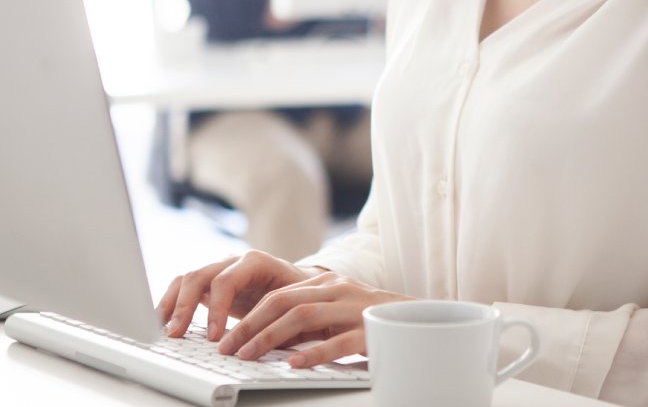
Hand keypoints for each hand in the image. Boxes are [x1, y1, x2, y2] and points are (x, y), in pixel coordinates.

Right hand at [156, 250, 320, 339]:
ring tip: (162, 331)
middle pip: (198, 276)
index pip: (226, 281)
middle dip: (184, 307)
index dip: (216, 309)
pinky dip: (171, 304)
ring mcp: (218, 269)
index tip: (213, 336)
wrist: (302, 283)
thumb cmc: (300, 294)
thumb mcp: (292, 305)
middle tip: (176, 334)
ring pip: (186, 279)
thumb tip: (254, 344)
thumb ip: (272, 319)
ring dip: (171, 305)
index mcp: (255, 261)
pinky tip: (163, 324)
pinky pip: (184, 289)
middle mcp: (232, 261)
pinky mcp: (210, 282)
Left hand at [216, 270, 414, 367]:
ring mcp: (353, 309)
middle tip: (229, 348)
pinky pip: (338, 341)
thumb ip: (306, 316)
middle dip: (251, 326)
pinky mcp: (369, 330)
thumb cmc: (370, 319)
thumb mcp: (335, 310)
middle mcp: (338, 290)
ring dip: (270, 337)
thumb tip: (263, 336)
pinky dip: (313, 353)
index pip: (278, 294)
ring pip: (303, 317)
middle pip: (284, 302)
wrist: (419, 318)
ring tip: (250, 355)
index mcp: (326, 283)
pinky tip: (295, 364)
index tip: (228, 337)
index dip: (249, 316)